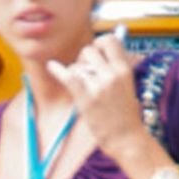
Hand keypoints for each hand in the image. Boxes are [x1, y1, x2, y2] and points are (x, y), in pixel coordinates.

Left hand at [46, 34, 151, 161]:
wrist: (126, 138)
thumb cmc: (126, 115)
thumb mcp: (127, 85)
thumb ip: (115, 67)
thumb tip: (103, 48)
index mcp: (124, 69)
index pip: (110, 40)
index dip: (99, 42)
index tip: (95, 51)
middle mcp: (112, 74)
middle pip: (89, 50)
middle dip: (83, 59)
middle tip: (85, 72)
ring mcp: (99, 86)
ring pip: (77, 65)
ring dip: (76, 73)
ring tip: (83, 87)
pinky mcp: (87, 98)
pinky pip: (69, 77)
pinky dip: (58, 71)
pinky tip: (51, 66)